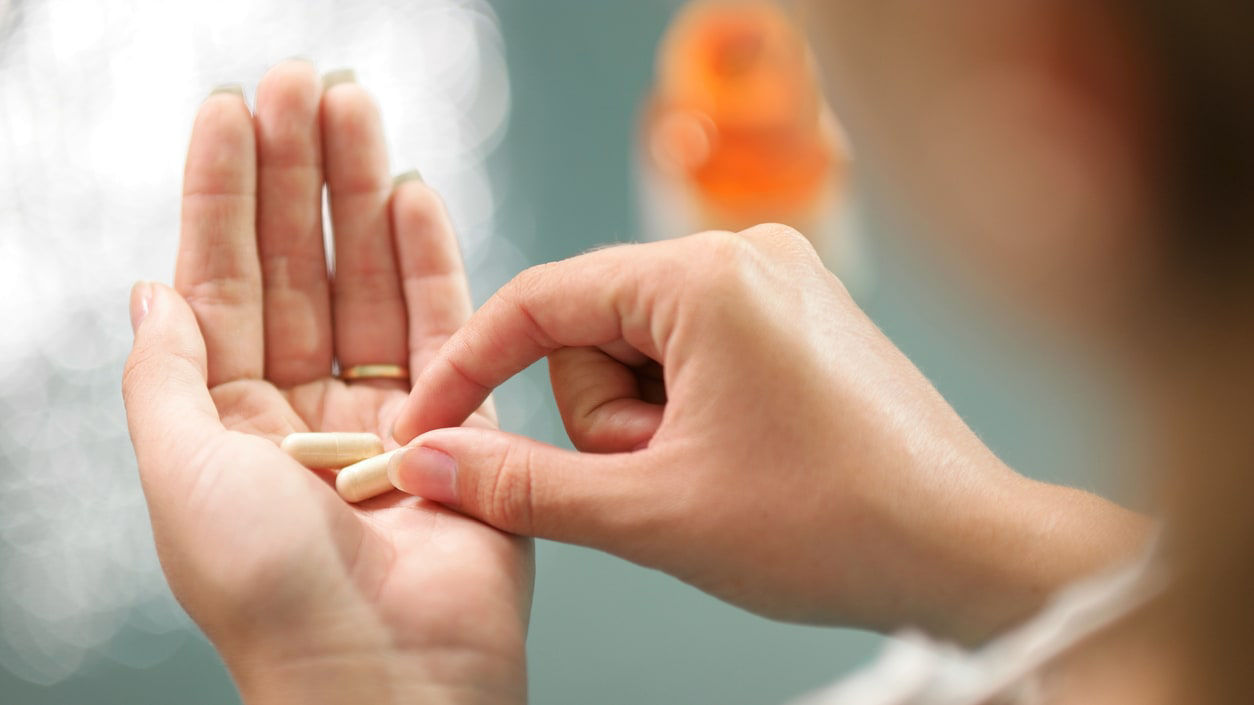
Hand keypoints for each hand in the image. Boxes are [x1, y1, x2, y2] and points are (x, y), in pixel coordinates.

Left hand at [122, 62, 529, 703]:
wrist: (386, 674)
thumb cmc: (271, 594)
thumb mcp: (179, 473)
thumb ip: (165, 373)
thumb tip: (148, 289)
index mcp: (228, 421)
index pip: (222, 281)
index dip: (224, 193)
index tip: (233, 111)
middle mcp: (305, 408)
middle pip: (300, 264)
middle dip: (298, 172)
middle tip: (304, 83)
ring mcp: (386, 411)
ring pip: (371, 279)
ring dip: (362, 192)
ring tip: (356, 108)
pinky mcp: (460, 422)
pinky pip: (445, 323)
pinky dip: (431, 256)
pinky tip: (413, 192)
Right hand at [390, 225, 1148, 642]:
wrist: (967, 550)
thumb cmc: (835, 524)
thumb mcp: (652, 513)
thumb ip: (523, 485)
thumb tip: (428, 462)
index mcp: (704, 276)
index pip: (540, 301)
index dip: (469, 368)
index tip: (426, 427)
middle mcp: (745, 254)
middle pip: (594, 329)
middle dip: (605, 420)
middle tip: (661, 481)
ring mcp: (779, 281)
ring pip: (642, 349)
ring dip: (647, 425)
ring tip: (709, 477)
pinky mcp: (798, 316)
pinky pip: (694, 353)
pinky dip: (685, 413)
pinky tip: (734, 460)